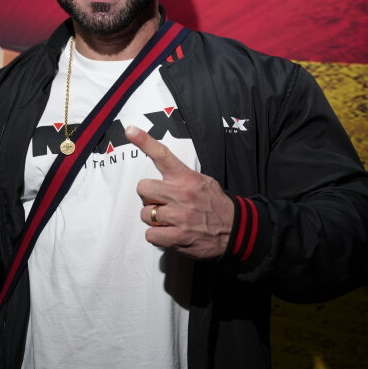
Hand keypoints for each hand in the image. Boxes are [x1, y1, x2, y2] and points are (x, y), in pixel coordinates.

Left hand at [126, 125, 233, 258]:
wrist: (236, 229)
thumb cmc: (216, 204)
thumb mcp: (204, 181)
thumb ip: (182, 177)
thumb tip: (164, 174)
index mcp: (187, 178)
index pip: (162, 155)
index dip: (144, 141)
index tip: (131, 130)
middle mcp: (181, 195)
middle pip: (143, 188)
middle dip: (148, 196)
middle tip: (160, 202)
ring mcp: (179, 217)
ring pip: (145, 214)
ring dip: (153, 218)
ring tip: (168, 220)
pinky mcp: (178, 237)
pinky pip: (151, 234)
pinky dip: (157, 235)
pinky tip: (169, 232)